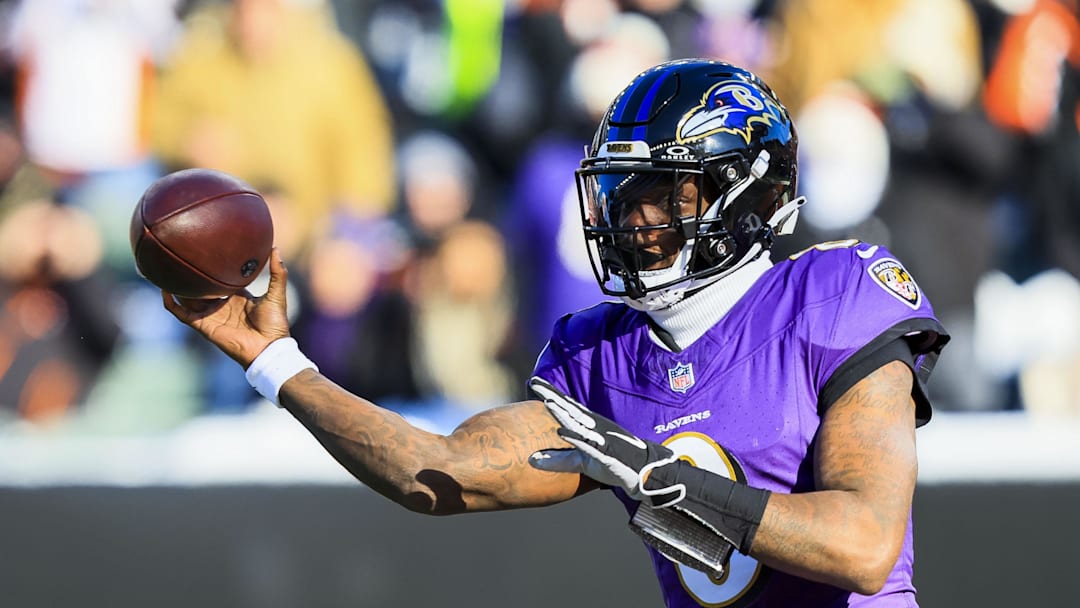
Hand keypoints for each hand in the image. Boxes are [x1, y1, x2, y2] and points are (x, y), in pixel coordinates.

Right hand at [162, 247, 291, 367]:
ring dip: (177, 287)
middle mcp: (221, 305)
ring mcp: (210, 315)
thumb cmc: (274, 322)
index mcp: (236, 297)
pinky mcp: (203, 325)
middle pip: (201, 289)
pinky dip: (171, 303)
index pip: (220, 280)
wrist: (268, 347)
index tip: (204, 253)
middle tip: (180, 258)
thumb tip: (274, 247)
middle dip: (191, 277)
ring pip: (188, 299)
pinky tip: (164, 290)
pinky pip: (182, 313)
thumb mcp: (276, 293)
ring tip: (166, 270)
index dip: (212, 269)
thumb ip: (277, 272)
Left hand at [528, 377, 683, 505]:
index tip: (534, 381)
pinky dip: (575, 437)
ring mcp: (600, 437)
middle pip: (569, 408)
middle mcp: (593, 427)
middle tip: (534, 382)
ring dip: (563, 412)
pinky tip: (562, 432)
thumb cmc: (612, 462)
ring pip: (578, 423)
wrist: (644, 470)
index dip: (551, 393)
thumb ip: (558, 459)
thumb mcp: (581, 462)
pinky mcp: (606, 452)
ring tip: (548, 402)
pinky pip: (588, 444)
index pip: (567, 406)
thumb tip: (530, 460)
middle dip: (552, 395)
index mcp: (588, 426)